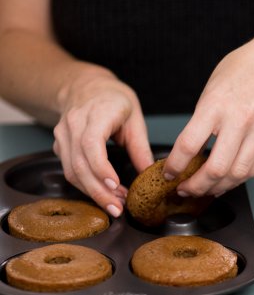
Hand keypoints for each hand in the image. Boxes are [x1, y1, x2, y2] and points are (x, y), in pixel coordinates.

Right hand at [52, 72, 153, 216]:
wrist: (85, 86)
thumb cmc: (113, 99)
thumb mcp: (135, 118)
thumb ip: (141, 147)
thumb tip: (151, 174)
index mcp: (96, 114)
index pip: (91, 144)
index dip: (101, 167)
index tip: (115, 185)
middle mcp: (74, 125)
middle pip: (80, 164)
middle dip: (99, 191)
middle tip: (118, 208)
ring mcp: (63, 136)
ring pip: (72, 171)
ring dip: (94, 192)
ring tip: (115, 204)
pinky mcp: (60, 146)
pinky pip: (70, 171)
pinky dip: (87, 186)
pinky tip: (105, 194)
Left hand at [163, 29, 253, 196]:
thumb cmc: (241, 71)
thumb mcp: (211, 91)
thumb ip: (200, 122)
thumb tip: (187, 155)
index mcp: (216, 105)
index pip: (190, 145)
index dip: (175, 166)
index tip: (169, 174)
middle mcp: (240, 120)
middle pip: (215, 168)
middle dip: (196, 186)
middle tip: (185, 189)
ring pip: (236, 175)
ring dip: (217, 188)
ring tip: (205, 189)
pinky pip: (253, 169)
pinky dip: (237, 180)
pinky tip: (225, 181)